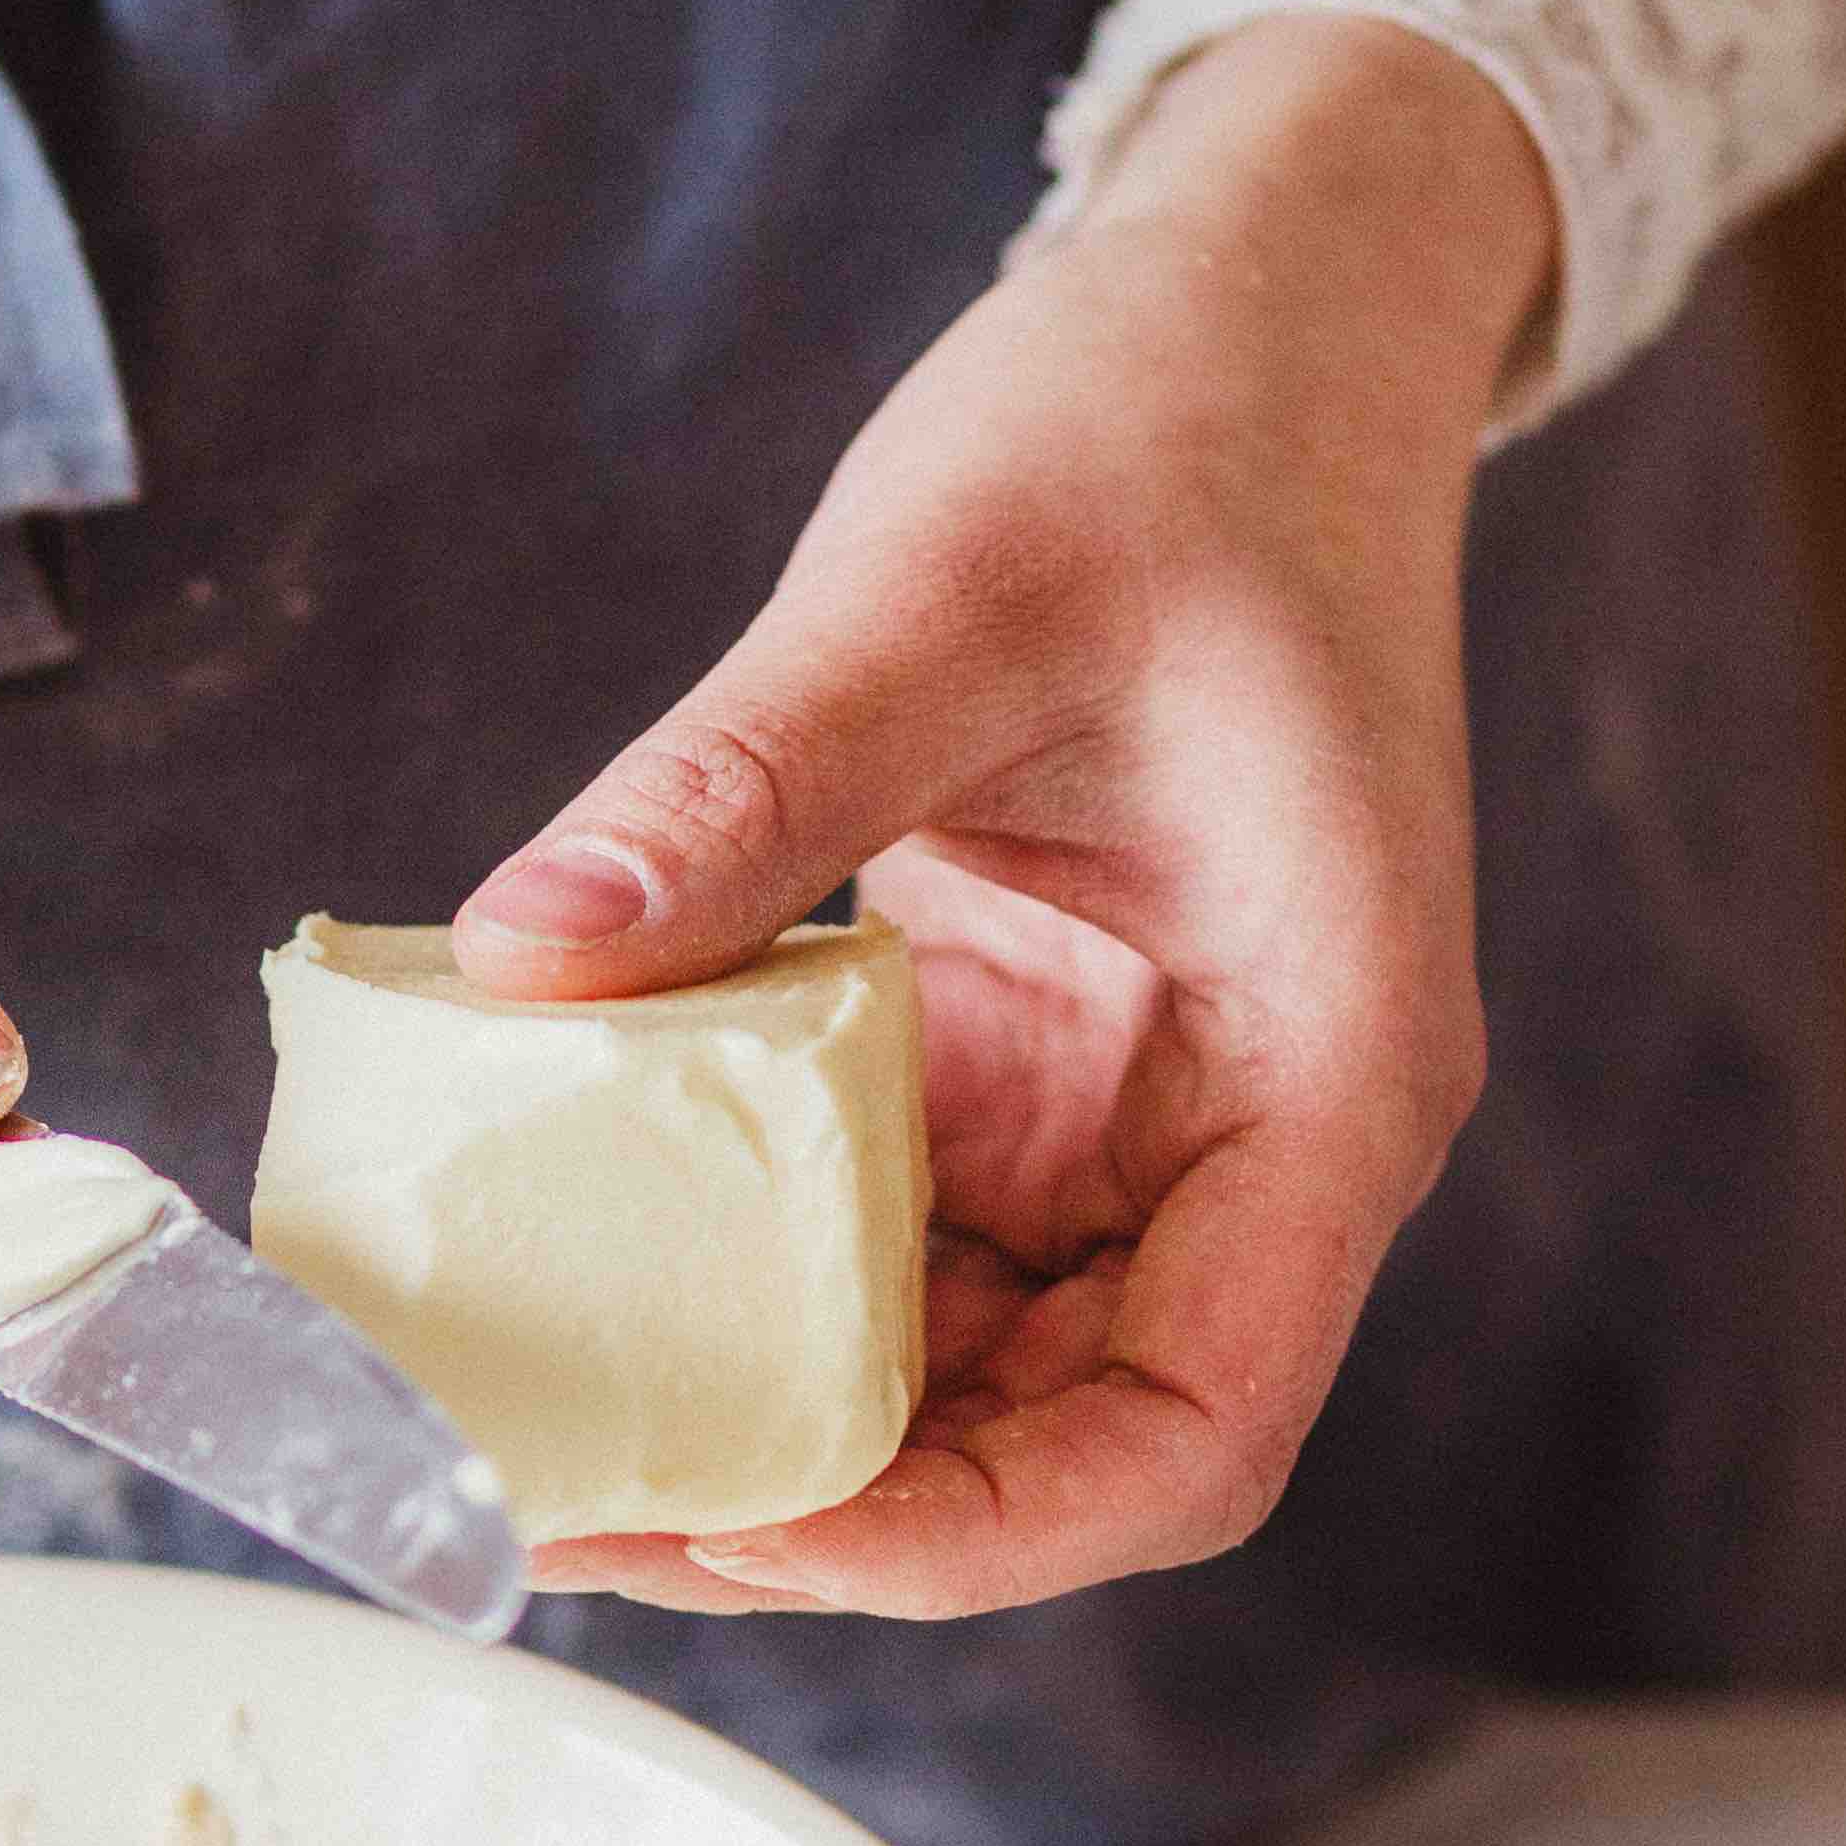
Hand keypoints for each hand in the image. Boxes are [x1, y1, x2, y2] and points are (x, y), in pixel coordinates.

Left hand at [451, 16, 1555, 1616]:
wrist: (1253, 311)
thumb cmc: (1169, 425)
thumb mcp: (946, 584)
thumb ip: (743, 784)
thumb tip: (519, 956)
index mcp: (1326, 1079)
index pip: (1186, 1435)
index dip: (969, 1534)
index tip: (741, 1527)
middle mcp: (1252, 1136)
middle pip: (1061, 1446)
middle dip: (824, 1514)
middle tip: (558, 1511)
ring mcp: (1139, 1109)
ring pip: (968, 1366)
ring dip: (772, 1415)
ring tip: (540, 1430)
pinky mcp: (1028, 1056)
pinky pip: (894, 1231)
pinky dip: (750, 1272)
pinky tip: (585, 1268)